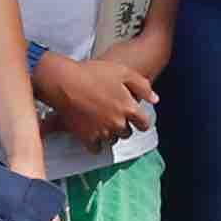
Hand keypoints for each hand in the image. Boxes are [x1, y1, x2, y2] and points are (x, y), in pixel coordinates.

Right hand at [34, 50, 156, 148]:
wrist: (65, 82)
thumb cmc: (94, 73)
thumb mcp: (123, 72)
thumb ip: (142, 86)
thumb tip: (155, 100)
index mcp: (129, 108)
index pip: (144, 124)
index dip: (140, 121)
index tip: (135, 118)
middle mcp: (118, 123)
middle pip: (127, 133)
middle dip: (122, 125)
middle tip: (113, 114)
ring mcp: (102, 132)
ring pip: (112, 140)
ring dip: (110, 134)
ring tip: (101, 122)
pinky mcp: (87, 137)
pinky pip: (96, 148)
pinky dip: (95, 143)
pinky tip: (91, 132)